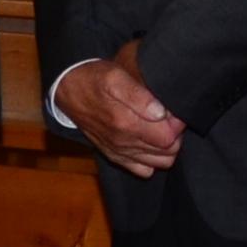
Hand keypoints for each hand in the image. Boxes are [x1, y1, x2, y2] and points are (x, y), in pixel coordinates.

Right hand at [60, 43, 183, 177]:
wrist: (69, 90)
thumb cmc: (95, 79)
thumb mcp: (115, 76)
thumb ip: (138, 96)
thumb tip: (161, 113)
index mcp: (125, 124)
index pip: (169, 138)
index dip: (177, 124)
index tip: (175, 110)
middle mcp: (123, 143)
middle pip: (169, 152)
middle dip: (175, 135)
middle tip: (171, 117)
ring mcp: (120, 153)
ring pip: (160, 162)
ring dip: (166, 147)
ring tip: (162, 126)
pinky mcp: (116, 157)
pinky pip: (144, 170)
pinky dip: (152, 159)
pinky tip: (150, 140)